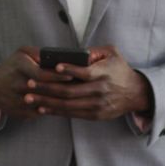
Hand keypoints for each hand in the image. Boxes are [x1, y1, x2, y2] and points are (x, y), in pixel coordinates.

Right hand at [0, 46, 73, 119]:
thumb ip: (39, 53)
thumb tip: (58, 58)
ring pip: (43, 103)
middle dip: (62, 89)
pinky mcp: (19, 113)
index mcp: (19, 67)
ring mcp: (17, 101)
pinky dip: (50, 109)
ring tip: (72, 97)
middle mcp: (17, 85)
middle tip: (78, 87)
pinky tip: (60, 105)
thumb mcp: (22, 52)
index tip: (71, 76)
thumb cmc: (13, 66)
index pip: (41, 74)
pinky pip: (39, 112)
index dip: (57, 76)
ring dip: (58, 101)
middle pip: (44, 90)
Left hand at [24, 45, 153, 120]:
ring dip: (47, 101)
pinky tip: (43, 107)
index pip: (84, 73)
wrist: (135, 93)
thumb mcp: (112, 53)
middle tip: (29, 84)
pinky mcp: (95, 115)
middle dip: (47, 88)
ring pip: (67, 105)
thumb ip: (95, 50)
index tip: (54, 67)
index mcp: (103, 73)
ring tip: (30, 97)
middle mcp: (99, 90)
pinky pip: (72, 114)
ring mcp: (96, 105)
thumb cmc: (120, 69)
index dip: (68, 70)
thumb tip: (76, 52)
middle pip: (69, 91)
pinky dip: (56, 111)